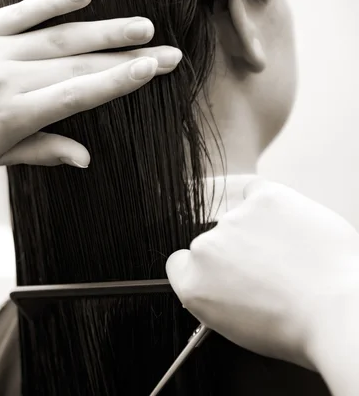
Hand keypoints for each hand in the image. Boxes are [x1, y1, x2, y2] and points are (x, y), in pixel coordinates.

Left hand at [0, 0, 181, 168]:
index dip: (117, 81)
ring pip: (59, 36)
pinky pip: (21, 11)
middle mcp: (8, 79)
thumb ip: (46, 151)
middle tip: (168, 53)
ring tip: (142, 27)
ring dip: (104, 31)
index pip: (78, 93)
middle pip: (78, 63)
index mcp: (15, 114)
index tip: (152, 69)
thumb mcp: (2, 155)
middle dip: (127, 58)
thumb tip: (87, 158)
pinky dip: (53, 0)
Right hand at [166, 179, 358, 368]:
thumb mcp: (237, 328)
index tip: (221, 271)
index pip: (179, 262)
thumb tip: (223, 284)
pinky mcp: (263, 199)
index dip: (204, 267)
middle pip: (211, 241)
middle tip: (266, 269)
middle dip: (234, 251)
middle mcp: (205, 249)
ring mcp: (232, 220)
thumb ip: (216, 297)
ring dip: (255, 229)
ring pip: (237, 217)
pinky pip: (257, 191)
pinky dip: (270, 204)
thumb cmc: (298, 328)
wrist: (339, 312)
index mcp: (193, 283)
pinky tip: (286, 223)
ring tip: (288, 253)